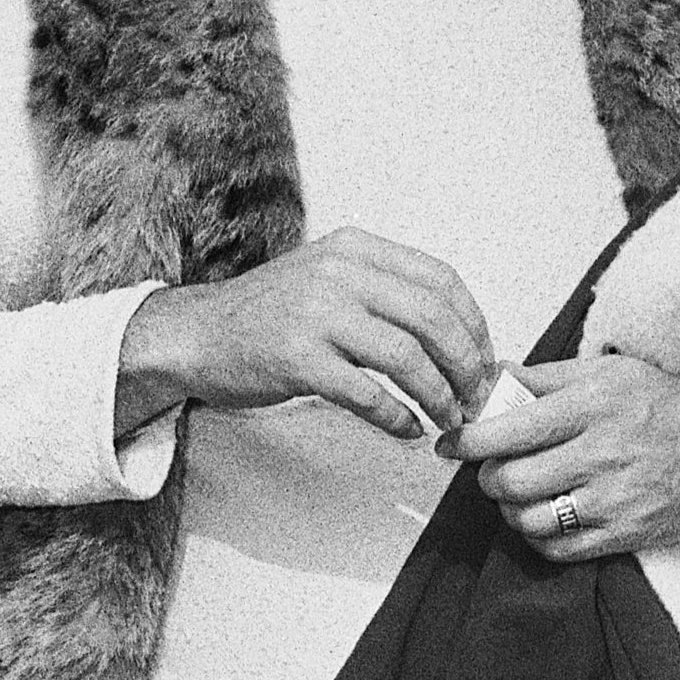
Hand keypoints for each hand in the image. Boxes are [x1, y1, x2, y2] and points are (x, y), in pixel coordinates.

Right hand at [121, 230, 495, 442]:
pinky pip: (368, 395)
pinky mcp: (297, 360)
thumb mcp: (326, 277)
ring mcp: (316, 315)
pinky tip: (407, 430)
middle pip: (434, 320)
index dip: (474, 324)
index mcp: (354, 249)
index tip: (484, 357)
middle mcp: (338, 273)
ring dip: (439, 397)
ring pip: (408, 359)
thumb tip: (456, 334)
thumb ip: (383, 292)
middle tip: (476, 397)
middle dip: (467, 365)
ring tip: (448, 418)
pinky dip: (397, 418)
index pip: (441, 280)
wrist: (195, 334)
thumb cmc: (269, 314)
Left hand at [446, 355, 679, 560]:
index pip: (510, 429)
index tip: (452, 442)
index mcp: (594, 405)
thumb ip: (546, 376)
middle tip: (493, 467)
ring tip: (520, 493)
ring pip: (528, 518)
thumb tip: (489, 377)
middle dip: (489, 476)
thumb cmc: (664, 410)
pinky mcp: (621, 535)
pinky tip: (544, 516)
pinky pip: (556, 547)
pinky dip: (537, 536)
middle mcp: (602, 453)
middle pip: (511, 479)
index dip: (468, 440)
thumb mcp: (610, 373)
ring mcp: (613, 499)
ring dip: (510, 508)